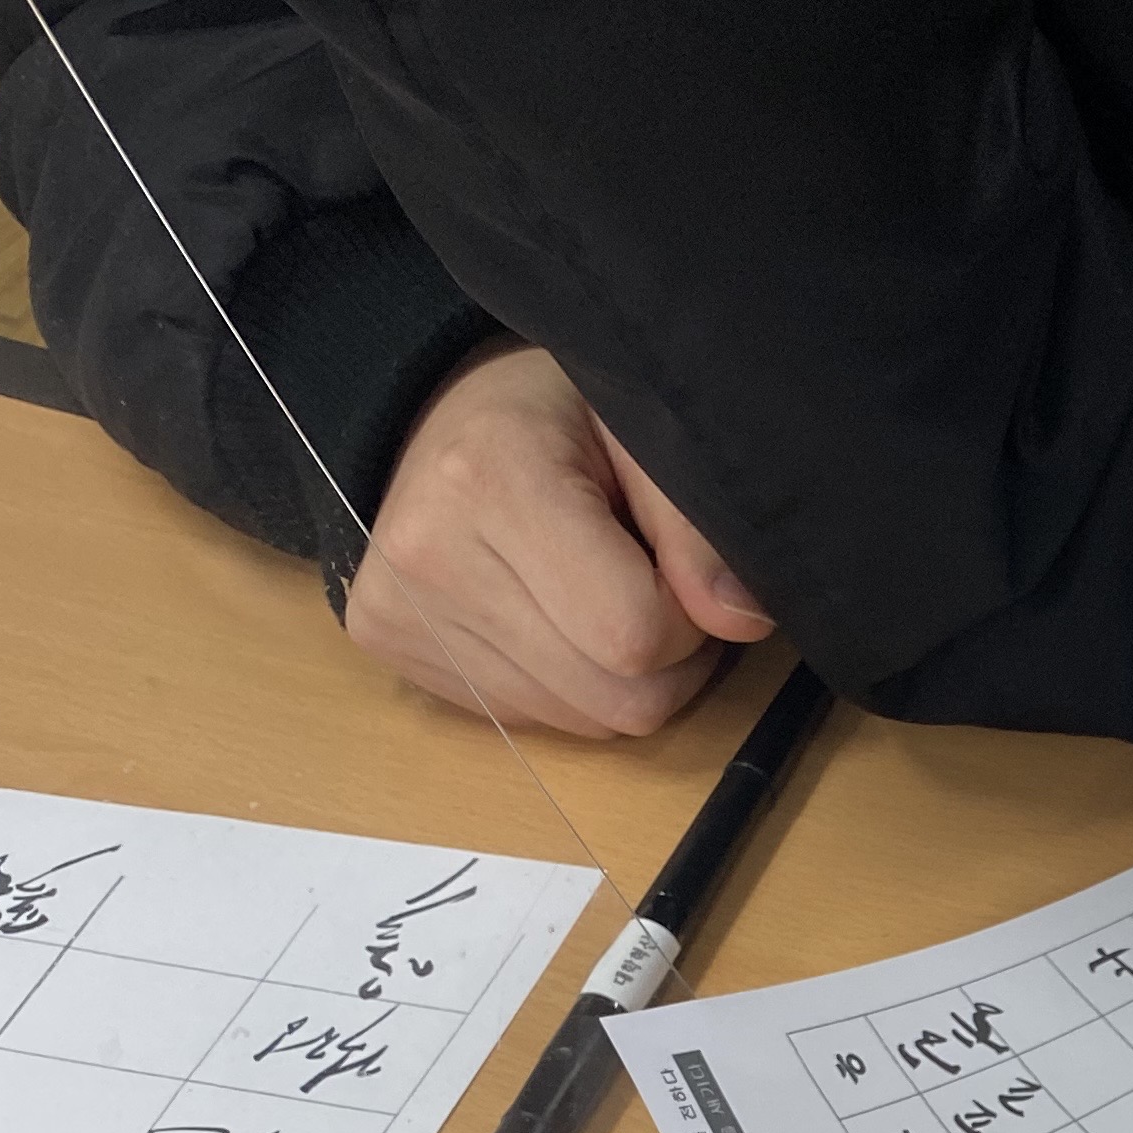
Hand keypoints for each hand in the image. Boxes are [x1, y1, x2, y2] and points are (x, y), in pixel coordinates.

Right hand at [343, 338, 771, 736]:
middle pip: (614, 700)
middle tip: (649, 588)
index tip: (674, 568)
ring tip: (596, 594)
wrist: (439, 409)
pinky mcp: (388, 642)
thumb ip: (699, 528)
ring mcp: (400, 608)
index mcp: (492, 479)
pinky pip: (529, 720)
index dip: (685, 619)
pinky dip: (563, 683)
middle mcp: (430, 553)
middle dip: (661, 660)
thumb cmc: (558, 414)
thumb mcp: (643, 431)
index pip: (632, 635)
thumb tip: (744, 620)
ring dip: (616, 677)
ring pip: (579, 723)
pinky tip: (546, 612)